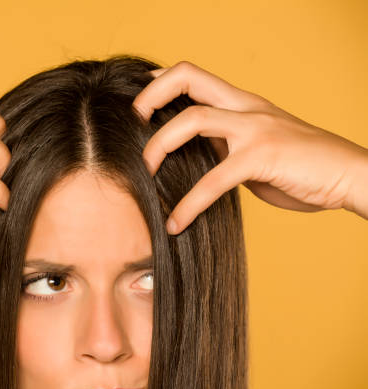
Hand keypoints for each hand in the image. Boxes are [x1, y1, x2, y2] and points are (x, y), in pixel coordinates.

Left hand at [132, 61, 367, 234]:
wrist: (349, 175)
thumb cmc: (300, 166)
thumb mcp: (256, 147)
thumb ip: (225, 145)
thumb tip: (192, 156)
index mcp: (242, 103)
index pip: (193, 76)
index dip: (161, 83)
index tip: (138, 105)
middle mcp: (246, 107)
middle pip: (189, 76)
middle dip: (151, 96)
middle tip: (131, 125)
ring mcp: (255, 128)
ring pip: (193, 120)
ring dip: (159, 146)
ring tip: (144, 173)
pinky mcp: (262, 157)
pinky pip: (213, 180)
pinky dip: (189, 204)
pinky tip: (175, 224)